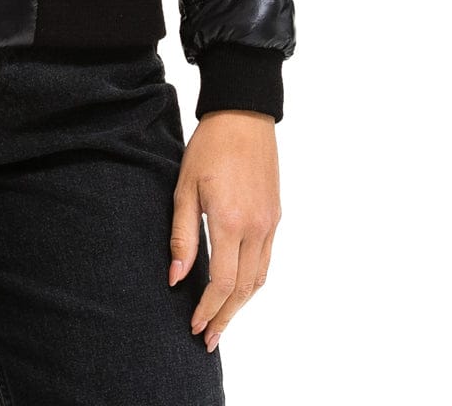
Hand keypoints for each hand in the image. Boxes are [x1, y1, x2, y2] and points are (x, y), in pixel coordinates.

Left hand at [168, 110, 280, 351]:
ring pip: (259, 279)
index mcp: (231, 222)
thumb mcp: (185, 187)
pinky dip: (253, 282)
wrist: (243, 115)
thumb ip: (182, 235)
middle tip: (208, 338)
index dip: (208, 309)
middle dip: (225, 317)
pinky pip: (267, 260)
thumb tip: (175, 277)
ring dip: (241, 304)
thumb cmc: (209, 147)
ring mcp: (270, 223)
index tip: (194, 327)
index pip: (222, 283)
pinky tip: (238, 288)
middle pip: (244, 289)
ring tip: (222, 320)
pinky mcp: (276, 216)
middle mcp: (256, 228)